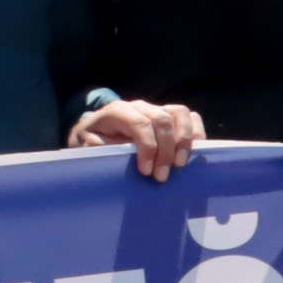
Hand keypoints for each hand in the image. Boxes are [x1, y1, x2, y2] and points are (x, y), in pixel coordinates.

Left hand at [70, 98, 204, 177]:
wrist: (96, 133)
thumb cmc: (92, 142)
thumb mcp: (86, 146)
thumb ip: (98, 148)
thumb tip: (116, 153)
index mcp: (117, 111)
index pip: (140, 123)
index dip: (148, 147)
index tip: (147, 171)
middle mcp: (139, 106)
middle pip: (162, 120)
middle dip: (166, 150)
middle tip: (162, 176)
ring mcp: (156, 108)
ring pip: (179, 114)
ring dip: (184, 140)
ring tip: (180, 165)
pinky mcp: (169, 116)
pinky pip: (189, 117)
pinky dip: (195, 132)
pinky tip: (193, 152)